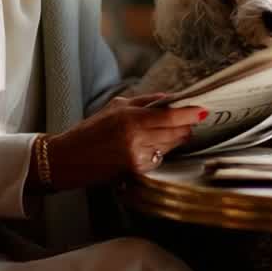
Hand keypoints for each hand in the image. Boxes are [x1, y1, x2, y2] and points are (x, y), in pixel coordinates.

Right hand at [37, 93, 206, 190]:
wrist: (68, 159)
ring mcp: (137, 157)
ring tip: (167, 132)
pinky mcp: (135, 172)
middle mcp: (136, 139)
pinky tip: (149, 147)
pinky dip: (159, 152)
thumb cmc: (90, 130)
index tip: (203, 111)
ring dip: (174, 139)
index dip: (190, 114)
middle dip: (185, 127)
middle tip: (190, 120)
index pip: (170, 116)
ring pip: (169, 147)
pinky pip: (158, 159)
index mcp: (130, 119)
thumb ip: (144, 102)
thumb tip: (170, 99)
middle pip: (175, 132)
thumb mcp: (115, 107)